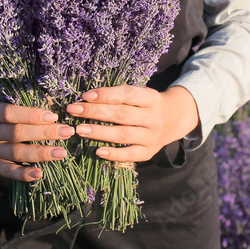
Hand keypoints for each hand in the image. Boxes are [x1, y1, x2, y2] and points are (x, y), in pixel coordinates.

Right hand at [0, 98, 75, 181]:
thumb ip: (18, 106)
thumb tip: (49, 113)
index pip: (10, 113)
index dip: (32, 115)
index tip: (53, 116)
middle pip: (16, 134)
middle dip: (44, 133)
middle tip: (66, 132)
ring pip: (15, 153)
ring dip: (40, 153)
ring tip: (61, 152)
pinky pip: (8, 171)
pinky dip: (24, 174)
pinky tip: (40, 173)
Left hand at [64, 85, 200, 162]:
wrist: (175, 119)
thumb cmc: (149, 104)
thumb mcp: (142, 94)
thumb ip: (120, 95)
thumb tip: (88, 98)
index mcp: (152, 98)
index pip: (126, 94)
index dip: (105, 94)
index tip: (84, 95)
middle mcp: (154, 118)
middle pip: (121, 115)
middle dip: (95, 112)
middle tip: (73, 110)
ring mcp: (152, 137)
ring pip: (123, 135)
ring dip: (99, 132)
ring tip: (79, 129)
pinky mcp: (149, 152)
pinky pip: (130, 155)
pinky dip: (114, 154)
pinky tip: (98, 151)